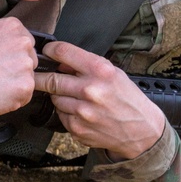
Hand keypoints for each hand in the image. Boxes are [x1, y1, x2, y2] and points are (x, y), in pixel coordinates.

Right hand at [0, 17, 37, 120]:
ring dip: (15, 84)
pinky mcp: (26, 86)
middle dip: (17, 68)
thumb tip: (2, 35)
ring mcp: (26, 66)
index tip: (4, 60)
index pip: (26, 41)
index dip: (14, 54)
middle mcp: (23, 43)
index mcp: (12, 27)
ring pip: (28, 78)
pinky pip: (25, 95)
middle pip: (30, 59)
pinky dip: (14, 99)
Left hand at [33, 41, 165, 159]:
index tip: (46, 52)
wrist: (142, 130)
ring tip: (74, 97)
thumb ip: (86, 65)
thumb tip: (59, 61)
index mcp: (100, 71)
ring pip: (54, 98)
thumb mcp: (113, 73)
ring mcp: (83, 112)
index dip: (50, 51)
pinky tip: (81, 112)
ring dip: (58, 96)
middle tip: (38, 76)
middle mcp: (90, 90)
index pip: (63, 52)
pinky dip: (66, 112)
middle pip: (51, 79)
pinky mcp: (78, 129)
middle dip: (42, 77)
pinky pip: (61, 115)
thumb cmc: (128, 98)